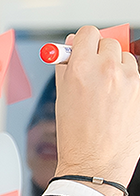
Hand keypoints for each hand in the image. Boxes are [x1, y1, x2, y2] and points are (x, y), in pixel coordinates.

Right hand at [55, 26, 139, 195]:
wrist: (95, 162)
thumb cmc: (76, 134)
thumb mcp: (62, 96)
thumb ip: (66, 67)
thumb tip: (71, 47)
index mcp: (81, 67)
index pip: (88, 33)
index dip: (83, 41)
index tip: (83, 49)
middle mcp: (107, 69)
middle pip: (109, 42)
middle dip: (100, 53)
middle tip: (93, 70)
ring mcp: (129, 80)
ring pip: (126, 57)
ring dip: (117, 66)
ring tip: (106, 90)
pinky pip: (136, 74)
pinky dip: (128, 81)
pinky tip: (117, 100)